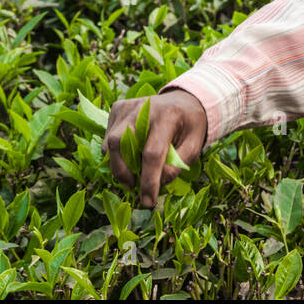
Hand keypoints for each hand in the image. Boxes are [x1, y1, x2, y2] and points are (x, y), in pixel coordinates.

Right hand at [105, 90, 208, 206]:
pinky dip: (115, 152)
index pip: (152, 153)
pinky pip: (108, 136)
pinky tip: (128, 156)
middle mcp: (144, 108)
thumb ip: (177, 166)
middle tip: (132, 187)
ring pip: (111, 141)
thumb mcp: (194, 147)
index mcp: (168, 116)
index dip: (148, 181)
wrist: (183, 101)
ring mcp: (128, 106)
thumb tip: (158, 182)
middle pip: (121, 142)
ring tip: (131, 176)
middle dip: (123, 171)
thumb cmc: (189, 127)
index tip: (148, 201)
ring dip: (117, 164)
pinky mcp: (118, 108)